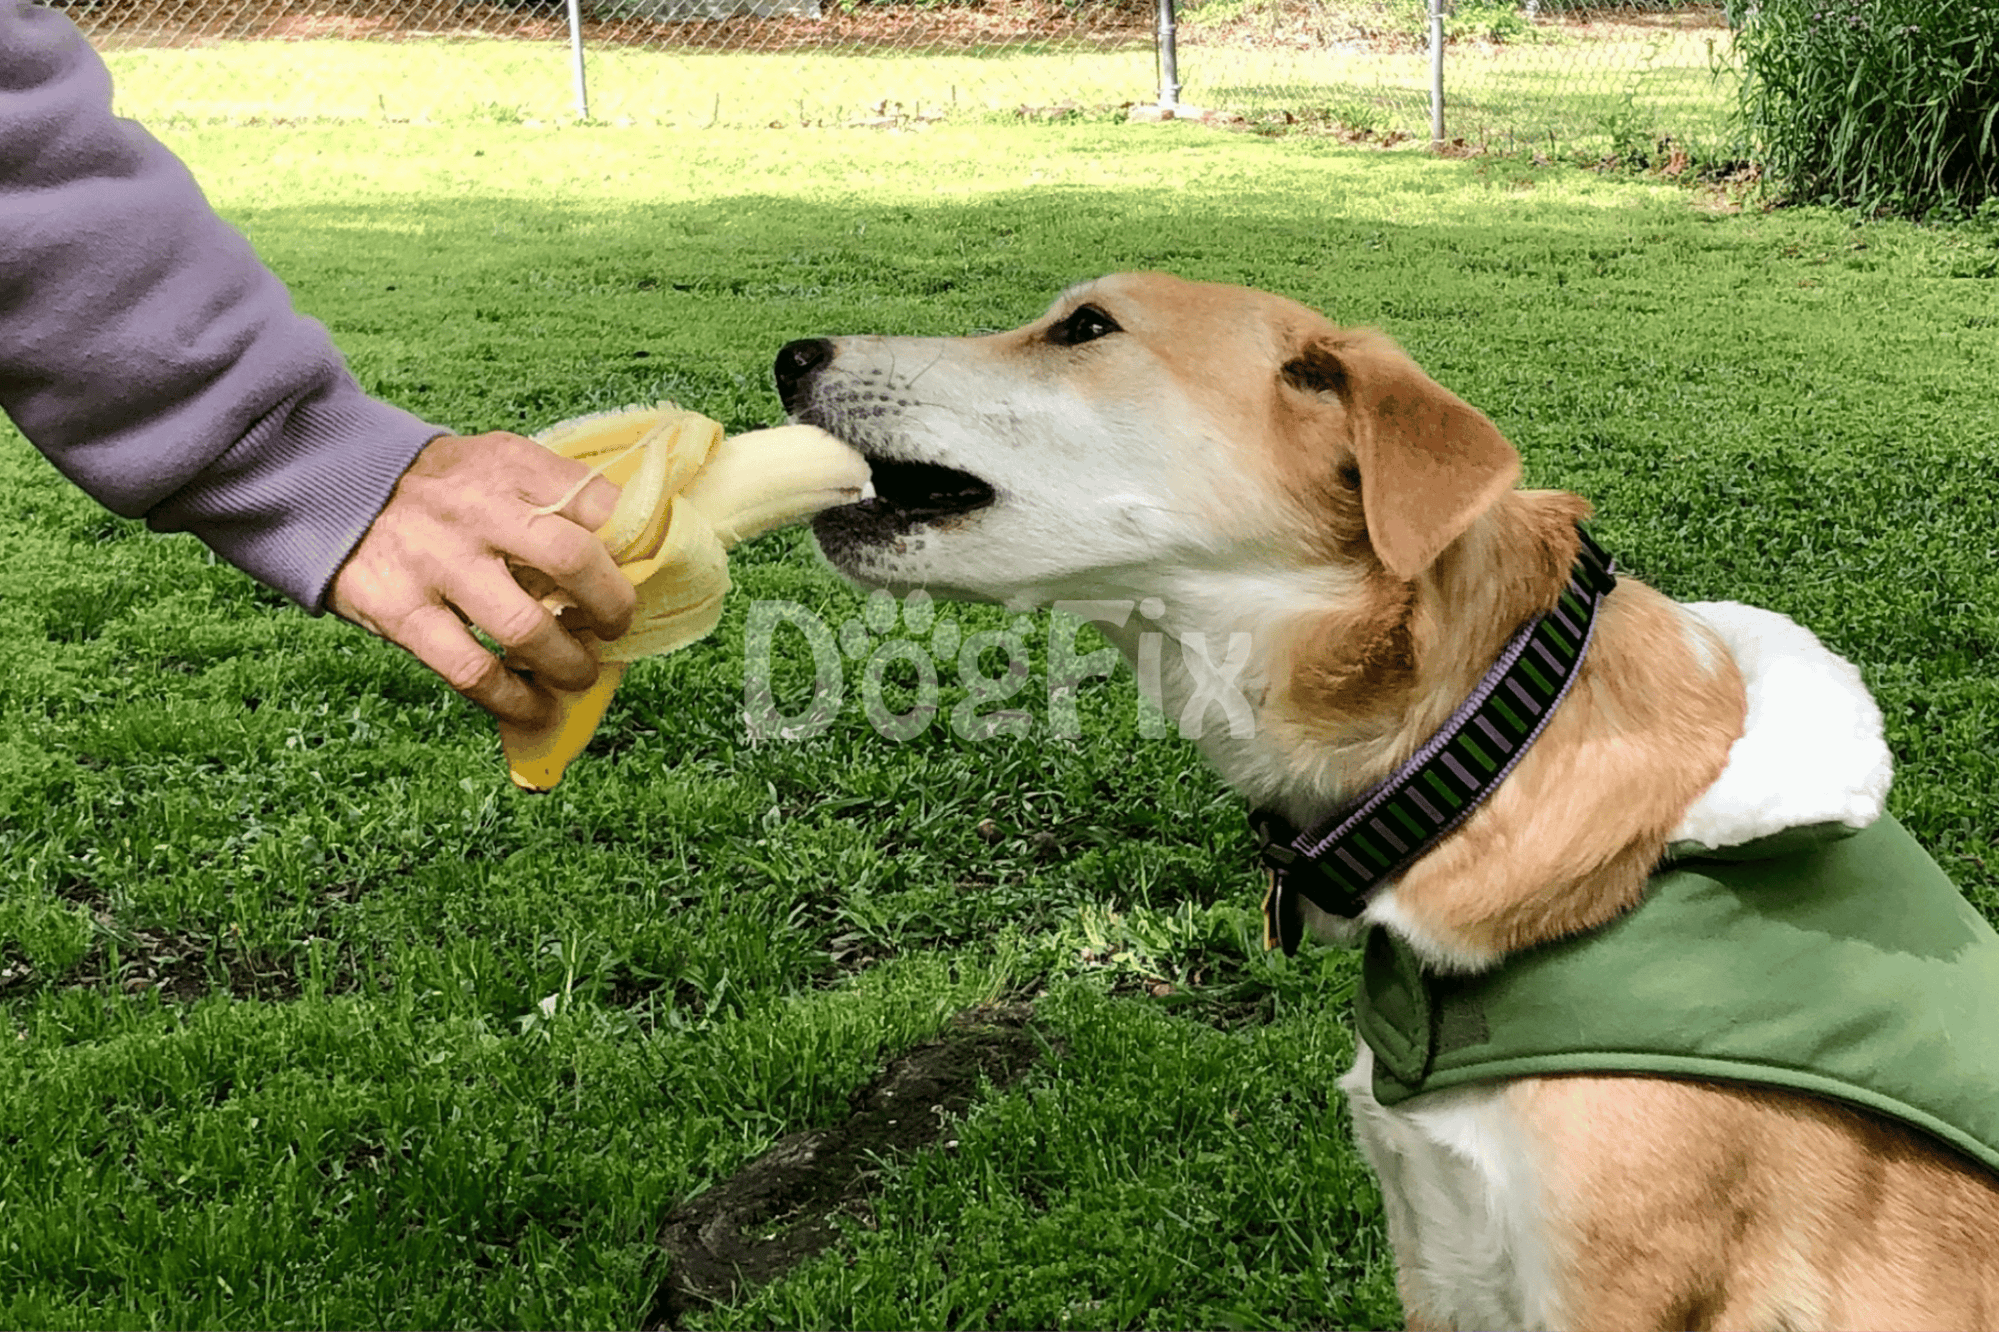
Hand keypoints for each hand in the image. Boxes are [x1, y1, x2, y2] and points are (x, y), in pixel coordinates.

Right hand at [328, 431, 636, 726]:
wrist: (326, 486)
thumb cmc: (439, 490)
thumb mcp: (495, 467)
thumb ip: (551, 501)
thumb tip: (627, 561)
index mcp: (511, 466)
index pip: (600, 503)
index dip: (636, 548)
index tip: (645, 577)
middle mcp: (477, 509)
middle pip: (574, 561)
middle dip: (612, 607)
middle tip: (616, 628)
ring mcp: (436, 561)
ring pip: (527, 629)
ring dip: (569, 665)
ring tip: (578, 674)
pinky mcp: (399, 610)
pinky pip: (471, 671)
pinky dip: (513, 700)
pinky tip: (533, 707)